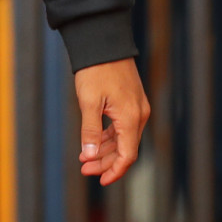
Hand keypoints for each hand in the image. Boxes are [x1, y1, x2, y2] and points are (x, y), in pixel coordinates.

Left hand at [75, 58, 149, 185]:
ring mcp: (137, 108)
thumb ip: (90, 131)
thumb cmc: (95, 70)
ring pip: (123, 139)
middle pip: (125, 149)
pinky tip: (94, 141)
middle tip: (83, 167)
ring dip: (105, 150)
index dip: (113, 171)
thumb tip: (89, 156)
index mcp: (130, 118)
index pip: (127, 156)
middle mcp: (139, 115)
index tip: (97, 179)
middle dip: (104, 162)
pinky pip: (122, 127)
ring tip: (84, 157)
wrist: (104, 41)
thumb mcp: (88, 102)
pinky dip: (109, 137)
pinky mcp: (132, 101)